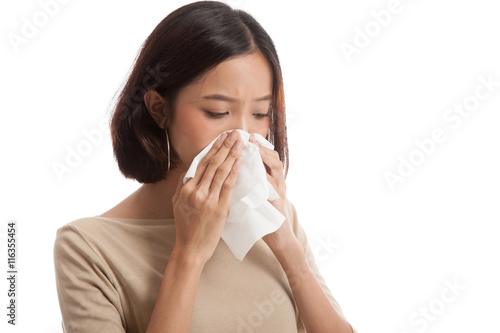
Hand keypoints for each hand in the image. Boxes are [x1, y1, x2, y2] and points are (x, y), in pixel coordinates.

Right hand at [172, 130, 243, 264]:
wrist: (191, 248)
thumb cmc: (187, 227)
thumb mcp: (179, 203)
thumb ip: (184, 186)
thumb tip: (190, 170)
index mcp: (185, 188)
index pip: (201, 163)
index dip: (213, 148)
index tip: (222, 137)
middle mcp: (194, 191)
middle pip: (211, 163)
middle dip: (224, 146)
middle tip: (234, 134)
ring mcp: (206, 199)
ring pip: (220, 171)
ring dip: (232, 155)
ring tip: (240, 143)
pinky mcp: (218, 208)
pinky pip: (228, 185)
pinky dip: (234, 171)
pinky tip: (240, 161)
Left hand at [249, 133, 297, 253]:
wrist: (278, 237)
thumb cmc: (263, 216)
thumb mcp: (256, 196)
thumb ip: (249, 183)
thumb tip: (232, 172)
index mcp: (270, 180)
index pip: (265, 157)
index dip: (256, 146)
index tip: (244, 136)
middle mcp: (278, 182)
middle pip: (273, 158)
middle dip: (261, 147)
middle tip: (249, 138)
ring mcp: (280, 191)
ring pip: (276, 169)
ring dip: (265, 158)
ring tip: (254, 149)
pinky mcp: (279, 203)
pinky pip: (274, 187)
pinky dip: (266, 179)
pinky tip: (258, 173)